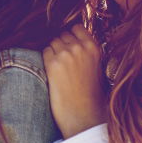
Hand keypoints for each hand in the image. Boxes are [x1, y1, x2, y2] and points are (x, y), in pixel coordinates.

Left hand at [43, 23, 107, 138]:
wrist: (84, 115)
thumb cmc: (90, 95)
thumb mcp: (96, 68)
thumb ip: (85, 52)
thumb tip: (71, 40)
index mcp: (94, 48)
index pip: (76, 28)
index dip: (71, 36)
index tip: (70, 46)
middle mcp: (80, 48)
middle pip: (63, 35)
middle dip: (62, 45)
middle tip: (64, 62)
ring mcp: (66, 54)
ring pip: (53, 42)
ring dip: (53, 52)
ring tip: (60, 69)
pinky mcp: (53, 64)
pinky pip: (45, 52)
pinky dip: (47, 59)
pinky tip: (54, 73)